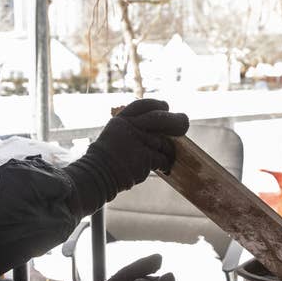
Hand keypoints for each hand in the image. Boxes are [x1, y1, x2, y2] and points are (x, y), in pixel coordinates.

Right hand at [65, 99, 189, 216]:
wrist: (97, 176)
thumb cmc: (106, 162)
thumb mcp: (114, 137)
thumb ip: (131, 130)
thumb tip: (157, 130)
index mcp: (120, 120)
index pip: (141, 105)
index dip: (155, 105)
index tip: (165, 106)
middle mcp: (129, 127)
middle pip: (160, 118)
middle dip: (175, 120)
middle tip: (184, 122)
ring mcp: (138, 141)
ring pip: (163, 142)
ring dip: (167, 150)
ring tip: (166, 157)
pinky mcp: (145, 156)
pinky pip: (163, 158)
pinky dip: (165, 164)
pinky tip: (164, 168)